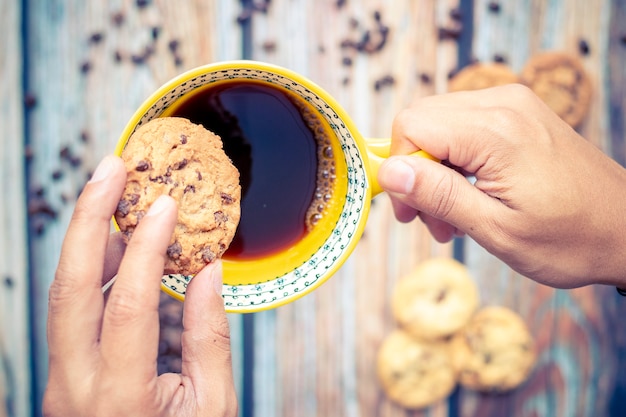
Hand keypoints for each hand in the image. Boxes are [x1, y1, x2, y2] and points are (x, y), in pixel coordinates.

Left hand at [43, 155, 236, 415]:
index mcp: (120, 397)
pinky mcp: (64, 367)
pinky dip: (92, 265)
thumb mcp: (212, 403)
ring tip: (112, 190)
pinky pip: (72, 306)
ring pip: (62, 291)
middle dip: (89, 219)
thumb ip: (208, 335)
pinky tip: (115, 239)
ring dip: (86, 235)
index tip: (166, 204)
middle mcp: (76, 384)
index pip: (127, 304)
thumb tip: (207, 269)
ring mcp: (61, 377)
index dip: (148, 248)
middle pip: (69, 286)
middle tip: (113, 168)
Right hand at [378, 84, 625, 288]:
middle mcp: (503, 104)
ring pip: (439, 125)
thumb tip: (388, 172)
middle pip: (421, 121)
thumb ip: (439, 194)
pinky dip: (455, 162)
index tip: (411, 212)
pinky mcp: (518, 114)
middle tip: (430, 219)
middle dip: (415, 172)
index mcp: (495, 130)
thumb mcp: (496, 228)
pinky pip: (464, 127)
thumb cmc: (570, 238)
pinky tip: (468, 197)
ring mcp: (513, 105)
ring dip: (434, 171)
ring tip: (452, 218)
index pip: (411, 125)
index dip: (399, 170)